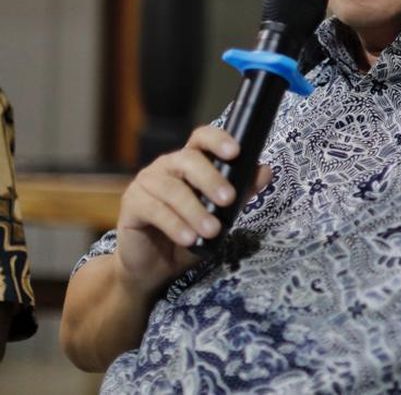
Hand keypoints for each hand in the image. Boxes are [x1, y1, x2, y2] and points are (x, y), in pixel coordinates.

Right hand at [113, 126, 272, 294]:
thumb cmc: (191, 234)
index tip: (235, 152)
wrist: (155, 266)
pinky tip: (188, 239)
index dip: (217, 140)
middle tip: (229, 200)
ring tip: (212, 231)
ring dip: (195, 211)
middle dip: (211, 179)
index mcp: (190, 162)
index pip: (201, 138)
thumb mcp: (221, 216)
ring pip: (172, 189)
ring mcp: (146, 183)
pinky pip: (154, 209)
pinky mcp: (131, 204)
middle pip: (188, 159)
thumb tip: (265, 171)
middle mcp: (166, 166)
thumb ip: (241, 193)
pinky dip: (175, 225)